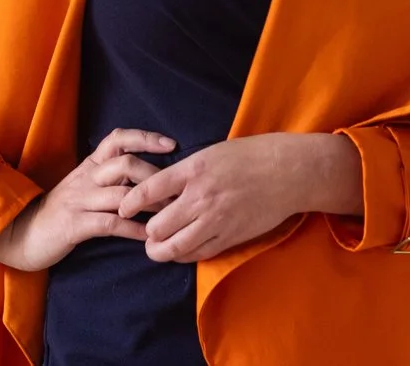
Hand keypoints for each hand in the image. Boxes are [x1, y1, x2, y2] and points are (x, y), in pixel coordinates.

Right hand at [0, 128, 172, 271]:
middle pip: (124, 164)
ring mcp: (78, 201)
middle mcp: (85, 179)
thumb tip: (147, 173)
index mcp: (88, 166)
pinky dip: (134, 230)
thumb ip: (109, 178)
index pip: (117, 139)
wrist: (23, 233)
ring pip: (121, 195)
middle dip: (155, 176)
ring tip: (171, 215)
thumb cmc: (61, 212)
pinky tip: (148, 237)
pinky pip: (110, 224)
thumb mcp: (83, 187)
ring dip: (151, 205)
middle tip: (176, 193)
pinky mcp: (74, 225)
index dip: (145, 138)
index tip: (171, 144)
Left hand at [115, 132, 341, 263]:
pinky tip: (179, 251)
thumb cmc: (247, 157)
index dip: (130, 203)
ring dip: (160, 250)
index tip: (122, 207)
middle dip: (146, 231)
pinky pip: (199, 253)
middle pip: (158, 226)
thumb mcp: (208, 154)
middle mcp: (201, 198)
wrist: (287, 172)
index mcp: (192, 171)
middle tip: (143, 231)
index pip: (149, 191)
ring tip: (155, 247)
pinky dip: (183, 255)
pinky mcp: (231, 237)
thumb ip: (183, 173)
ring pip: (176, 246)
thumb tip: (158, 189)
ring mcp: (216, 220)